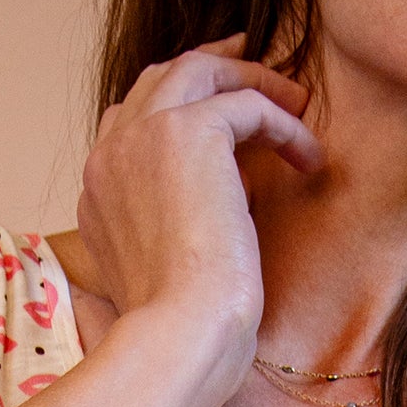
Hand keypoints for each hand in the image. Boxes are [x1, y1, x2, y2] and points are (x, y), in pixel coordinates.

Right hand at [77, 38, 323, 402]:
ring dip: (249, 78)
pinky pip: (246, 104)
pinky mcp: (188, 134)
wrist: (179, 339)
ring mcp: (143, 138)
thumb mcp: (161, 278)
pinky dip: (282, 122)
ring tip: (294, 101)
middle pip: (158, 81)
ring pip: (197, 70)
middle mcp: (109, 157)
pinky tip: (309, 158)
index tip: (219, 118)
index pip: (129, 126)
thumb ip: (169, 231)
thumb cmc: (179, 336)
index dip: (176, 113)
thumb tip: (220, 208)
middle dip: (210, 68)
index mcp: (97, 194)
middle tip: (253, 69)